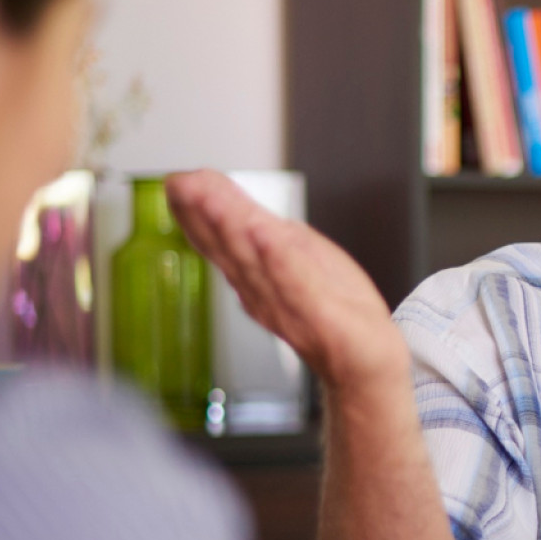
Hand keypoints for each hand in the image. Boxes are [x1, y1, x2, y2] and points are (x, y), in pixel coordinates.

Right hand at [165, 169, 407, 391]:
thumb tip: (221, 194)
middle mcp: (262, 289)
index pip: (218, 240)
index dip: (196, 212)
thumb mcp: (291, 254)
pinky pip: (296, 286)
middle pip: (229, 247)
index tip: (177, 181)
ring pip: (253, 261)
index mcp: (254, 274)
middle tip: (181, 183)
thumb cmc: (333, 309)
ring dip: (232, 229)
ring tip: (211, 199)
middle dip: (204, 214)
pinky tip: (266, 235)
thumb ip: (255, 229)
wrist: (362, 358)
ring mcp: (287, 302)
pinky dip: (280, 261)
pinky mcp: (319, 313)